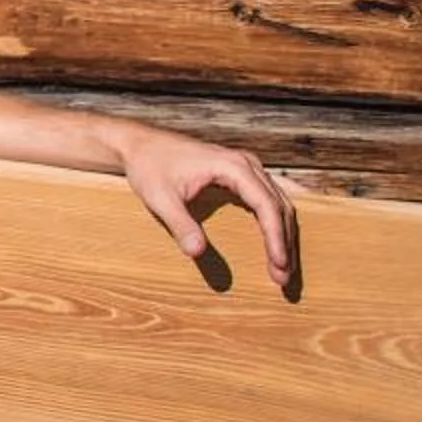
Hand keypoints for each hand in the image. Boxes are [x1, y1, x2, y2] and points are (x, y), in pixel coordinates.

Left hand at [116, 126, 296, 289]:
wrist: (138, 143)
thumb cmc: (147, 166)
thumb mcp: (159, 197)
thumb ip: (180, 224)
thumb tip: (197, 253)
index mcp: (233, 166)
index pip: (267, 206)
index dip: (276, 238)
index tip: (279, 265)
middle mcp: (246, 163)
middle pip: (279, 206)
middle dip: (284, 243)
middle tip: (283, 278)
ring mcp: (245, 166)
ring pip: (278, 203)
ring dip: (283, 235)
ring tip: (282, 268)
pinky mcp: (240, 173)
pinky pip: (267, 199)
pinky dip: (274, 223)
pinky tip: (275, 244)